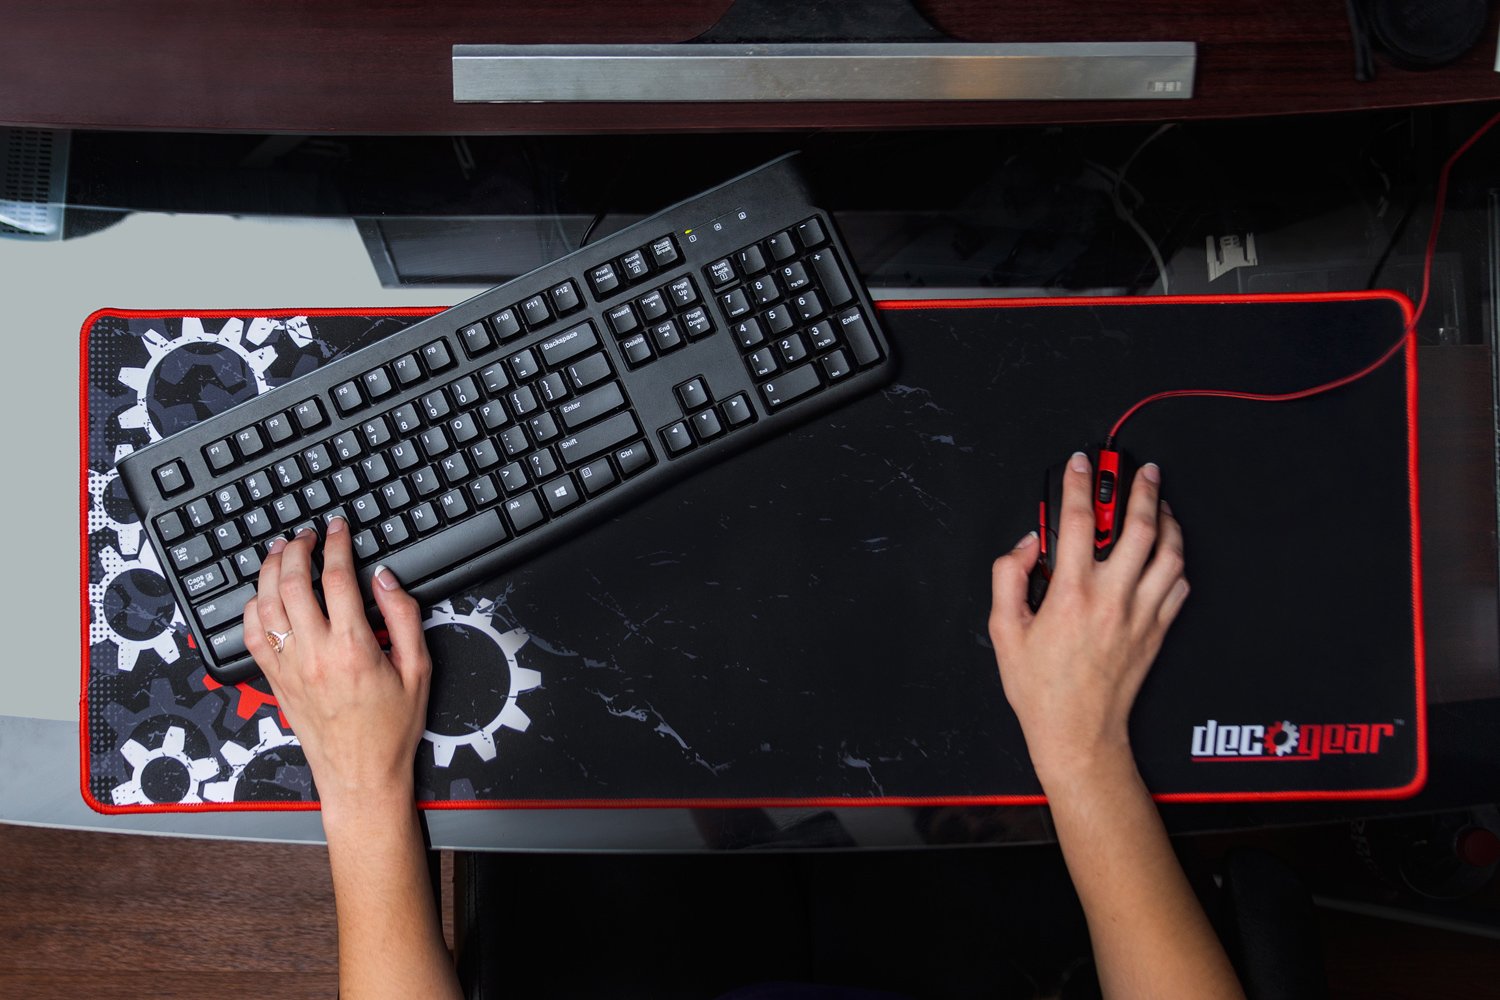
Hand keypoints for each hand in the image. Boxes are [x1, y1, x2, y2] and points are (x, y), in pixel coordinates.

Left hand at [243, 518, 431, 813]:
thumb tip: (385, 579)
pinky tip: (262, 595)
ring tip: (279, 552)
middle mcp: (315, 654)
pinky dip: (252, 608)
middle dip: (296, 549)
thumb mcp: (418, 670)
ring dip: (269, 571)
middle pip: (292, 583)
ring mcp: (289, 668)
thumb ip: (404, 618)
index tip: (337, 528)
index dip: (337, 544)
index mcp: (354, 647)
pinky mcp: (275, 682)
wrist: (361, 775)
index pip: (338, 579)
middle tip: (305, 535)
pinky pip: (252, 636)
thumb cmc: (391, 728)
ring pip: (265, 605)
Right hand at [988, 453, 1188, 787]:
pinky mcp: (1158, 631)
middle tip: (1138, 469)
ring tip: (1160, 503)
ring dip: (1168, 520)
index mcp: (1071, 593)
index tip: (1079, 464)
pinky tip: (1167, 552)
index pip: (1079, 520)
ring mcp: (1141, 614)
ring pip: (1170, 552)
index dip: (1078, 483)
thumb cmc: (1040, 689)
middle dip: (1140, 488)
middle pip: (1138, 526)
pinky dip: (1177, 561)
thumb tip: (1027, 545)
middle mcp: (1112, 598)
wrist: (1078, 734)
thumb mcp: (1004, 630)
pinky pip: (1180, 585)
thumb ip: (1009, 577)